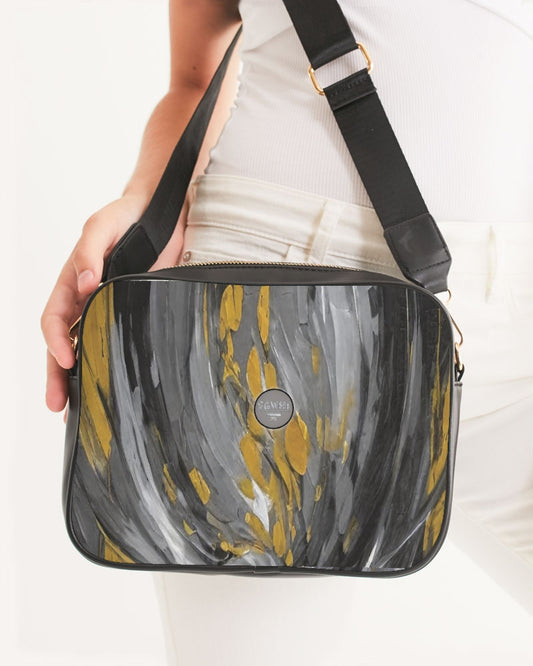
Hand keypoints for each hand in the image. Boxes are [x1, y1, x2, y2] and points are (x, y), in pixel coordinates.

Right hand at [41, 193, 149, 413]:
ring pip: (88, 349)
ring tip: (78, 409)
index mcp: (72, 283)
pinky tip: (116, 386)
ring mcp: (110, 310)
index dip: (55, 342)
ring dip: (80, 379)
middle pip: (65, 344)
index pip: (55, 319)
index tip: (65, 362)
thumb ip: (90, 253)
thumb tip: (86, 283)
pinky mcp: (135, 313)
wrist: (162, 212)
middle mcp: (87, 301)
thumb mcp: (101, 227)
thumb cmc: (125, 216)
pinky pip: (118, 342)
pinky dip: (112, 364)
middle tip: (57, 405)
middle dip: (57, 375)